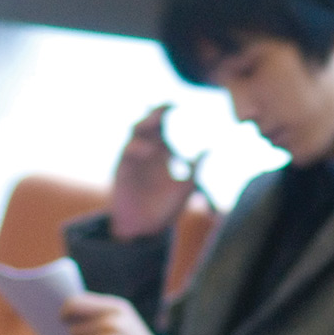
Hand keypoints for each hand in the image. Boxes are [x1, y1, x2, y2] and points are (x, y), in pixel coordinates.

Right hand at [109, 105, 198, 240]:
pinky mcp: (123, 171)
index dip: (166, 110)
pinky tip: (150, 151)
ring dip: (144, 125)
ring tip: (157, 121)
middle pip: (147, 123)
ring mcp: (133, 159)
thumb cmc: (165, 207)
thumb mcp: (186, 188)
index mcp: (162, 150)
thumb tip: (211, 149)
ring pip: (134, 134)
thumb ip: (196, 168)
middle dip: (154, 113)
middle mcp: (146, 150)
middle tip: (166, 107)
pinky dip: (138, 149)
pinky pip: (128, 154)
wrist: (144, 229)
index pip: (162, 123)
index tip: (177, 105)